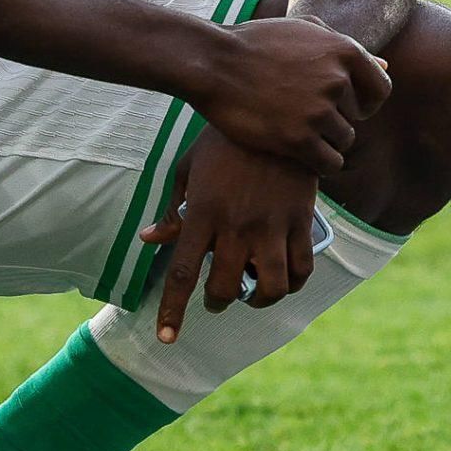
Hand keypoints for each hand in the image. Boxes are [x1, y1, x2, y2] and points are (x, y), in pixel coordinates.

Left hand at [138, 129, 321, 342]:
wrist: (276, 111)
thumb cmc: (225, 141)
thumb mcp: (190, 169)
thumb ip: (174, 210)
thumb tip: (149, 240)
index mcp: (203, 213)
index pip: (183, 274)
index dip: (173, 312)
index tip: (167, 339)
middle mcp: (236, 225)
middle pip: (224, 287)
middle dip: (217, 302)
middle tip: (217, 298)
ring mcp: (272, 224)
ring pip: (270, 287)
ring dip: (258, 300)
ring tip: (253, 293)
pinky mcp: (301, 219)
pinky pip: (302, 267)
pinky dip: (293, 283)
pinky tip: (284, 279)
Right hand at [194, 17, 391, 175]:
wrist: (213, 63)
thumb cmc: (255, 44)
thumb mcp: (303, 31)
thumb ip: (342, 47)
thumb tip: (384, 66)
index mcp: (344, 51)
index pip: (381, 89)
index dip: (366, 101)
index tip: (346, 107)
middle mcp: (337, 81)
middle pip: (358, 118)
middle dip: (337, 120)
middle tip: (306, 117)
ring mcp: (318, 111)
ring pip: (344, 141)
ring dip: (325, 142)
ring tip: (297, 132)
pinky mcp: (298, 139)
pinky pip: (330, 163)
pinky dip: (319, 164)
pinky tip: (300, 156)